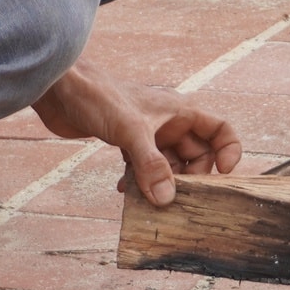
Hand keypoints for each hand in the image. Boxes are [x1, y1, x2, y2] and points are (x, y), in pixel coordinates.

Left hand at [32, 64, 241, 206]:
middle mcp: (169, 123)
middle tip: (174, 198)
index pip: (220, 130)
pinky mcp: (127, 143)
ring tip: (148, 200)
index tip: (225, 175)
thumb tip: (167, 200)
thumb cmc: (98, 96)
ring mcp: (148, 134)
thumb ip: (151, 165)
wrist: (60, 90)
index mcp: (180, 112)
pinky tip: (125, 191)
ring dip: (161, 184)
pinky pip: (145, 168)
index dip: (229, 151)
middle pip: (196, 156)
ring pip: (169, 166)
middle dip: (189, 179)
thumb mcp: (130, 131)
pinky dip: (139, 182)